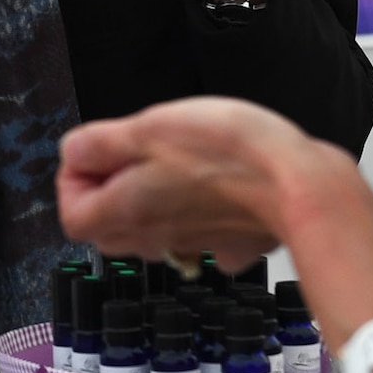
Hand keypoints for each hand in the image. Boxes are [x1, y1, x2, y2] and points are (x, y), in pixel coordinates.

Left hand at [56, 97, 299, 270]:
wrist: (301, 188)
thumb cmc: (229, 153)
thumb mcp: (150, 127)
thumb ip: (101, 143)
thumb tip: (72, 153)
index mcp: (126, 209)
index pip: (71, 215)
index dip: (75, 179)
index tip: (95, 152)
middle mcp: (154, 237)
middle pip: (108, 228)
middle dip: (108, 191)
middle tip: (131, 153)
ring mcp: (193, 244)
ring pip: (151, 231)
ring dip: (153, 199)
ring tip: (176, 161)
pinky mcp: (230, 242)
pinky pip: (201, 232)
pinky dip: (201, 212)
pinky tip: (218, 184)